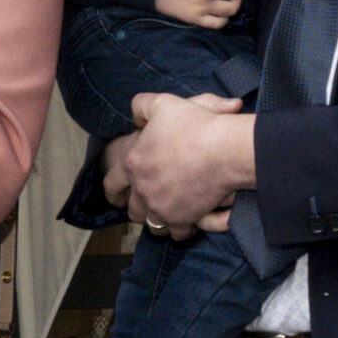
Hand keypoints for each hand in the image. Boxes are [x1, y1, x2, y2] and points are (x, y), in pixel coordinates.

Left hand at [123, 92, 254, 236]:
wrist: (225, 149)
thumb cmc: (194, 124)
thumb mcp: (162, 103)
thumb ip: (141, 107)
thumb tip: (136, 118)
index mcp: (132, 162)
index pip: (111, 183)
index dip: (113, 191)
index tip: (117, 196)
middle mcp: (142, 189)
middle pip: (132, 210)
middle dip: (136, 209)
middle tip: (143, 207)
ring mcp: (161, 207)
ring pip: (152, 225)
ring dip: (157, 221)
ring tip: (165, 215)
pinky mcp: (182, 220)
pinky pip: (176, 233)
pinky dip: (180, 229)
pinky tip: (185, 222)